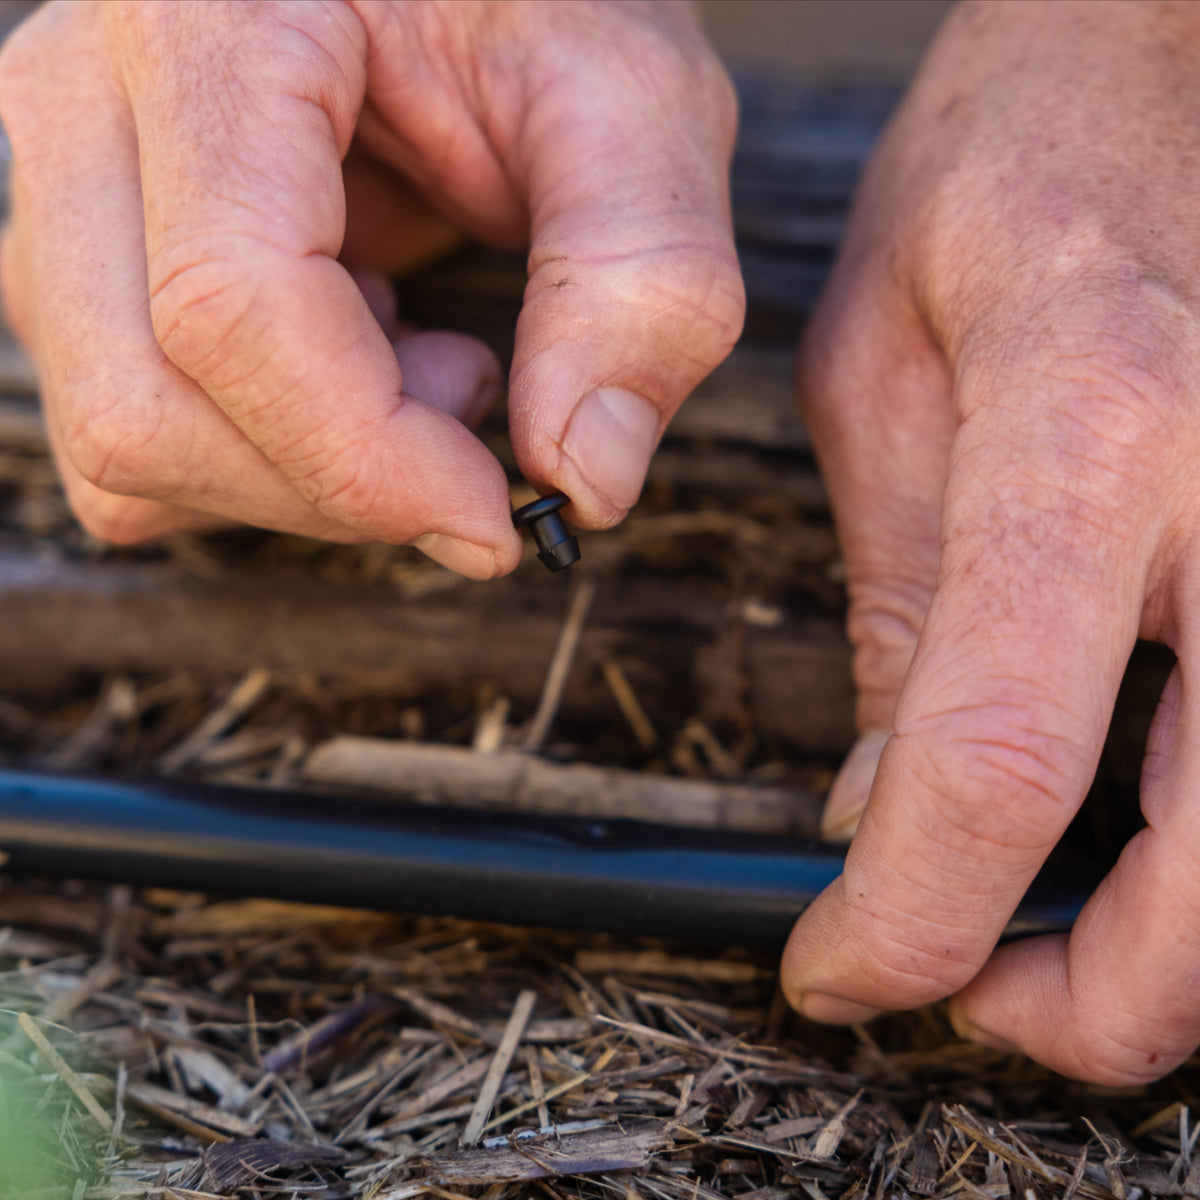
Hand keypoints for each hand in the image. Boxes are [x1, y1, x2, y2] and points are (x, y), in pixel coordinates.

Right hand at [0, 0, 742, 575]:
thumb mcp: (632, 106)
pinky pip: (130, 436)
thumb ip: (640, 282)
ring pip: (124, 442)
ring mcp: (63, 185)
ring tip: (422, 351)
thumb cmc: (537, 5)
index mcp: (208, 22)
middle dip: (341, 479)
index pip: (229, 306)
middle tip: (475, 396)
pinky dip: (262, 452)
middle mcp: (87, 101)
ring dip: (304, 465)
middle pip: (144, 406)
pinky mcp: (85, 257)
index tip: (497, 518)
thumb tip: (585, 483)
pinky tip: (354, 354)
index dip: (369, 458)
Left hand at [785, 0, 1199, 1081]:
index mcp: (1088, 436)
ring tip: (1056, 938)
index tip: (839, 970)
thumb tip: (877, 802)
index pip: (996, 765)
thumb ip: (897, 604)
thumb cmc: (1017, 168)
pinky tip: (1148, 830)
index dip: (910, 921)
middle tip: (973, 997)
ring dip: (1178, 960)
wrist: (1174, 52)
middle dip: (1086, 1005)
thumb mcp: (884, 368)